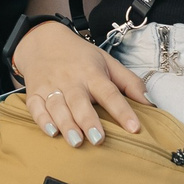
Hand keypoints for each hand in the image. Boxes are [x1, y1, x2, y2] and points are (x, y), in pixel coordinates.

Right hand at [11, 20, 147, 144]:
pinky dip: (42, 120)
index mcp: (92, 73)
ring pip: (58, 107)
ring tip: (76, 141)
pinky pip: (36, 108)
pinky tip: (51, 132)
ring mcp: (50, 87)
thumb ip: (129, 82)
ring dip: (67, 124)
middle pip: (80, 102)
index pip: (109, 92)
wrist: (42, 41)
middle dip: (89, 120)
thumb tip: (149, 103)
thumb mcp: (107, 62)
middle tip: (98, 139)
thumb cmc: (80, 57)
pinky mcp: (34, 94)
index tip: (134, 128)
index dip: (122, 110)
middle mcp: (71, 80)